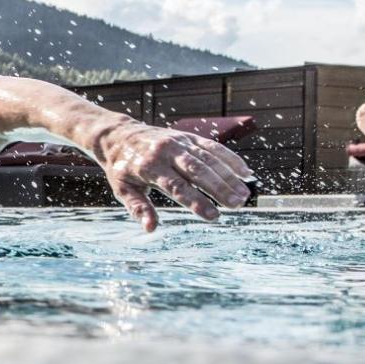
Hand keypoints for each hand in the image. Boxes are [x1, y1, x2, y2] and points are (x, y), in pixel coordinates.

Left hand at [93, 121, 253, 230]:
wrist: (119, 135)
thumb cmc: (122, 167)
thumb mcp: (122, 188)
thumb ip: (138, 207)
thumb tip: (151, 228)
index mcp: (149, 166)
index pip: (177, 186)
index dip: (196, 201)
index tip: (213, 216)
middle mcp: (166, 152)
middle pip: (197, 171)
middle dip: (219, 188)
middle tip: (237, 205)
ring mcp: (179, 142)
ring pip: (208, 158)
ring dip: (229, 176)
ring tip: (244, 195)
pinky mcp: (188, 136)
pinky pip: (212, 146)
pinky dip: (230, 159)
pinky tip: (245, 173)